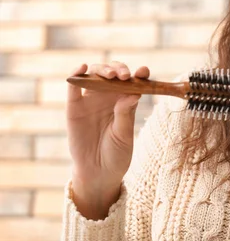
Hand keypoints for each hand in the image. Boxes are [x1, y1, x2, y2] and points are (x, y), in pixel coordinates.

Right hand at [66, 61, 148, 218]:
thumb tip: (134, 93)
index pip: (133, 82)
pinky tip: (82, 67)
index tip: (144, 72)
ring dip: (102, 69)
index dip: (139, 74)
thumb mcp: (124, 135)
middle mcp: (109, 97)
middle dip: (119, 69)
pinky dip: (76, 74)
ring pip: (95, 75)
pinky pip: (74, 87)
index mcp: (126, 101)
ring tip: (110, 75)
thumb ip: (126, 114)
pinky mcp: (74, 107)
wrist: (98, 172)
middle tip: (124, 76)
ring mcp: (91, 100)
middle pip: (113, 73)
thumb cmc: (116, 154)